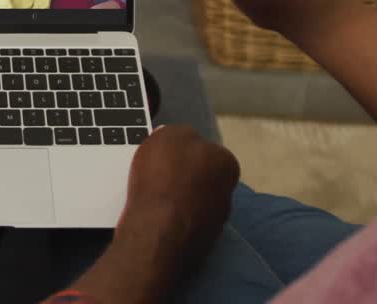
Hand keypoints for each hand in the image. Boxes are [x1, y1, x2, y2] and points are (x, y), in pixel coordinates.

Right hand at [70, 126, 238, 302]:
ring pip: (190, 202)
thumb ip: (177, 133)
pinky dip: (168, 220)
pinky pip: (181, 223)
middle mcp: (228, 192)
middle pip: (199, 177)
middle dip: (179, 177)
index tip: (160, 157)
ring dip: (174, 200)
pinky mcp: (200, 245)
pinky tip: (152, 217)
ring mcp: (216, 222)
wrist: (156, 233)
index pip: (203, 150)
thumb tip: (178, 139)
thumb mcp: (167, 135)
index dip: (178, 152)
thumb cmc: (163, 178)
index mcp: (227, 163)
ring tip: (147, 197)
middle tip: (152, 176)